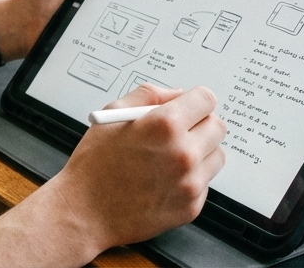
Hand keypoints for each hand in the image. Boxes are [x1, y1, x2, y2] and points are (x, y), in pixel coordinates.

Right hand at [45, 84, 226, 257]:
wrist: (86, 210)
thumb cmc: (95, 163)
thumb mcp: (112, 114)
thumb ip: (148, 95)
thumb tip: (177, 94)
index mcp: (164, 125)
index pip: (206, 100)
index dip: (196, 100)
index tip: (191, 105)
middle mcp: (183, 154)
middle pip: (217, 127)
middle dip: (201, 123)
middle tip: (181, 129)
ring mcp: (190, 183)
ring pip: (216, 155)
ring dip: (201, 150)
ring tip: (171, 155)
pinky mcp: (191, 207)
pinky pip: (205, 182)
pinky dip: (192, 177)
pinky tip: (165, 178)